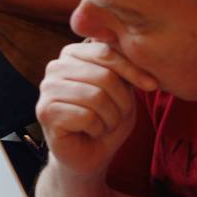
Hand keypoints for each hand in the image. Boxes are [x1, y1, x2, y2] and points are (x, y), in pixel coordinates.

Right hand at [36, 41, 157, 178]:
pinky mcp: (45, 111)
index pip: (106, 51)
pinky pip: (86, 117)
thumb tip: (134, 42)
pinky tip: (90, 132)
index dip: (132, 70)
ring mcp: (46, 88)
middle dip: (121, 102)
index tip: (151, 85)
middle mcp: (55, 66)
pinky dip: (98, 129)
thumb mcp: (123, 89)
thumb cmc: (107, 119)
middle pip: (104, 76)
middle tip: (118, 116)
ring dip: (110, 118)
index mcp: (72, 54)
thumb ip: (122, 66)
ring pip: (96, 97)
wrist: (90, 154)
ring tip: (104, 124)